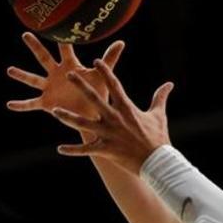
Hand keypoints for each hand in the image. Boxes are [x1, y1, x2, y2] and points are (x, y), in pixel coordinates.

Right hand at [6, 32, 124, 121]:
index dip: (61, 38)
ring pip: (32, 79)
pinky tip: (10, 105)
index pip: (64, 49)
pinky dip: (21, 105)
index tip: (54, 24)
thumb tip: (121, 41)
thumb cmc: (97, 92)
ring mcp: (49, 88)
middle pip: (44, 57)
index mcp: (70, 66)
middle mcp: (57, 74)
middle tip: (25, 34)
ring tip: (10, 70)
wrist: (92, 114)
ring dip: (21, 75)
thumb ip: (109, 59)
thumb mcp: (102, 76)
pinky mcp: (46, 103)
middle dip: (35, 46)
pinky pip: (31, 103)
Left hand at [50, 61, 174, 174]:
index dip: (105, 72)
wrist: (158, 162)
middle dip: (81, 85)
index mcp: (126, 108)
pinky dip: (73, 150)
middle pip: (94, 99)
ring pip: (83, 123)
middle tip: (69, 74)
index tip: (96, 60)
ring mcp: (108, 134)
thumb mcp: (159, 115)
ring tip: (53, 111)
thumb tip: (169, 84)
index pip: (114, 85)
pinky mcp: (105, 150)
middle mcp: (115, 118)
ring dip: (67, 118)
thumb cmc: (158, 138)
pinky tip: (60, 149)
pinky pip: (85, 150)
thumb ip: (160, 97)